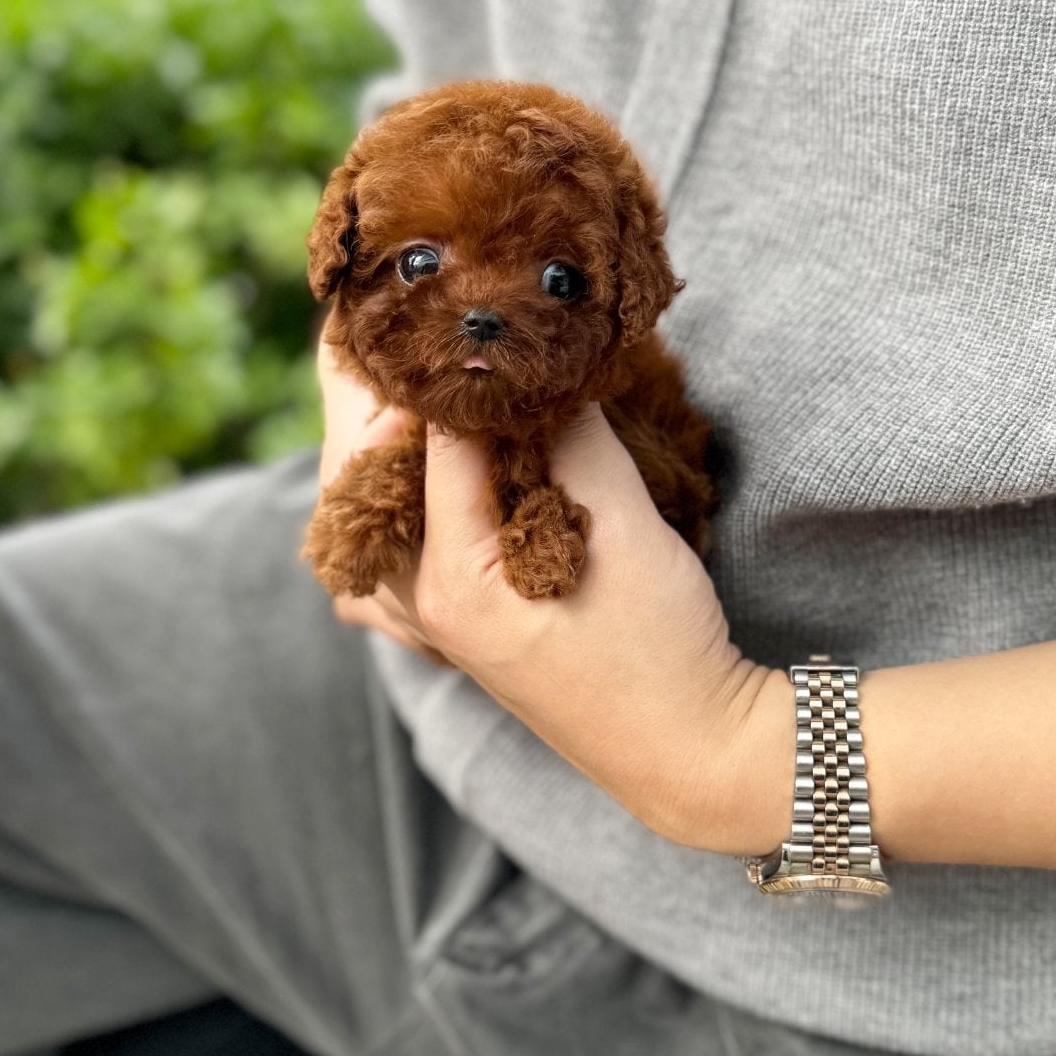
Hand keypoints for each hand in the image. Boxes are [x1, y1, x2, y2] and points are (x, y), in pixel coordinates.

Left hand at [318, 327, 788, 850]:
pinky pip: (386, 566)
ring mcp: (429, 627)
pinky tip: (413, 480)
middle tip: (403, 326)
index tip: (455, 305)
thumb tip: (542, 360)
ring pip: (364, 520)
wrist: (690, 750)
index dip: (444, 366)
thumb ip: (573, 437)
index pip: (429, 440)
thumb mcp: (627, 526)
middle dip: (380, 397)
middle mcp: (422, 604)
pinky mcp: (453, 633)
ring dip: (376, 452)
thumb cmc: (665, 647)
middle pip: (364, 477)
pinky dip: (392, 512)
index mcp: (452, 579)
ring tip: (402, 390)